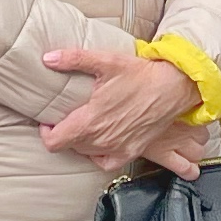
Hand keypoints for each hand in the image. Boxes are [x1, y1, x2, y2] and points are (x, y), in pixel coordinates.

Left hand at [39, 45, 205, 176]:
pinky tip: (101, 141)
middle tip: (68, 116)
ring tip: (84, 124)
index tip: (49, 120)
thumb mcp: (106, 61)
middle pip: (68, 146)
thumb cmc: (141, 75)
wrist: (173, 87)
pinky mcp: (131, 151)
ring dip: (80, 141)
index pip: (54, 141)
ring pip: (85, 153)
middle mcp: (101, 139)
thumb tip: (48, 58)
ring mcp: (117, 148)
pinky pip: (105, 162)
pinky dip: (98, 155)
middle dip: (64, 132)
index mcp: (89, 121)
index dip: (46, 132)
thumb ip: (74, 59)